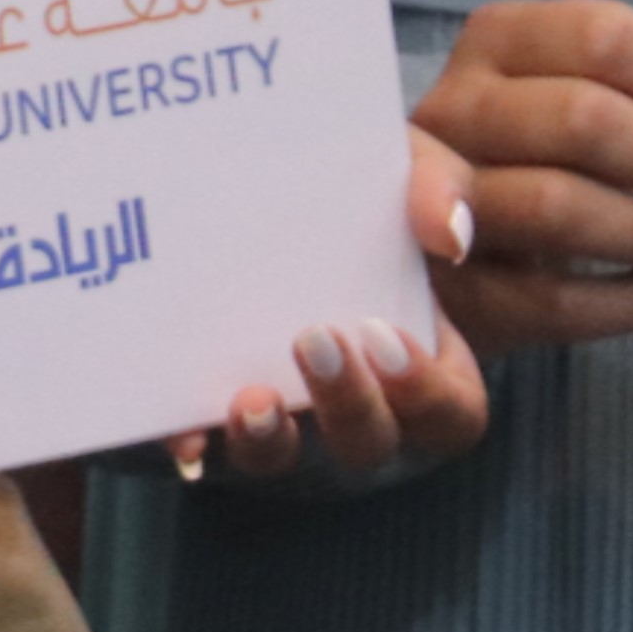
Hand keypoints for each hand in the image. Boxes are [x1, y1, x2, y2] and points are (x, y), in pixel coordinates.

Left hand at [180, 133, 496, 482]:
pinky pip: (202, 448)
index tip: (386, 338)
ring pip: (282, 461)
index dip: (427, 394)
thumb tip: (448, 232)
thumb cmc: (360, 189)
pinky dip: (192, 443)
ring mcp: (284, 423)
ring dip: (270, 441)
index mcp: (420, 371)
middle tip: (314, 339)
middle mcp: (354, 412)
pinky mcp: (213, 418)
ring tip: (252, 401)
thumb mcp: (406, 170)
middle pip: (367, 445)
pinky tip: (183, 433)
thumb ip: (438, 187)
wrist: (265, 179)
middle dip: (346, 405)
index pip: (449, 416)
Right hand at [415, 0, 632, 348]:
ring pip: (559, 207)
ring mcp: (434, 201)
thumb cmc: (537, 154)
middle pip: (584, 119)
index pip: (601, 35)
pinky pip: (556, 298)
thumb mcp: (565, 87)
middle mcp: (455, 107)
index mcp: (496, 40)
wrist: (449, 252)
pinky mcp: (455, 289)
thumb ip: (628, 81)